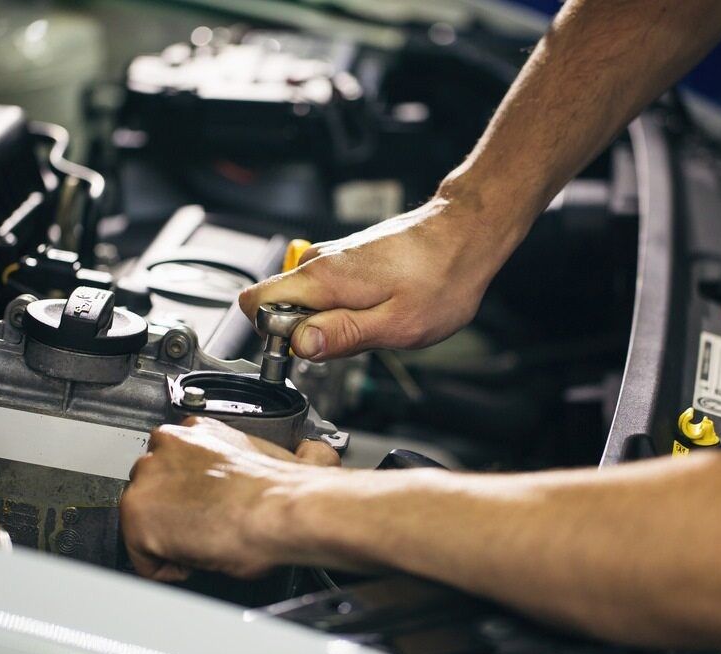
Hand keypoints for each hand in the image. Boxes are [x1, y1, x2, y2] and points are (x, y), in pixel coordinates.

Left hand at [120, 417, 339, 581]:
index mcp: (196, 429)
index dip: (188, 492)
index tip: (204, 505)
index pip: (172, 461)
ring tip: (201, 543)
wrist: (280, 508)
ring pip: (142, 517)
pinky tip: (195, 560)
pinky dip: (165, 567)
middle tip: (203, 526)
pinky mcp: (138, 515)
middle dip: (172, 510)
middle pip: (151, 485)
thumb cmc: (278, 491)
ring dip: (166, 535)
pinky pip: (141, 557)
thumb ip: (225, 463)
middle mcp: (166, 445)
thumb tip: (233, 479)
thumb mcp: (250, 457)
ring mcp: (148, 478)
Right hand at [238, 193, 521, 360]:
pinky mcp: (344, 262)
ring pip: (301, 302)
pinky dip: (341, 309)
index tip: (304, 351)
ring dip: (327, 322)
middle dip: (303, 334)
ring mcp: (330, 259)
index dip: (272, 336)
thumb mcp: (395, 325)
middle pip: (276, 306)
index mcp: (323, 278)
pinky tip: (376, 309)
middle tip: (350, 340)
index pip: (255, 304)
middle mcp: (319, 263)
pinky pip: (322, 294)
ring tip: (371, 323)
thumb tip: (299, 346)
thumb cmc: (440, 278)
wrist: (465, 236)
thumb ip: (342, 336)